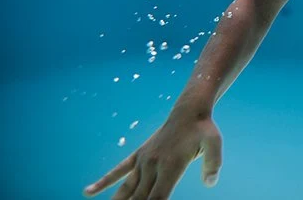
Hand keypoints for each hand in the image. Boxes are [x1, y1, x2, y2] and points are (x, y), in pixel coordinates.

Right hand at [83, 112, 222, 198]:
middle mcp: (153, 165)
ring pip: (125, 189)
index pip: (158, 198)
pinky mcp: (138, 155)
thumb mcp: (215, 144)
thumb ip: (213, 164)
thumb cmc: (204, 129)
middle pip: (139, 199)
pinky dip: (103, 182)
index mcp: (170, 166)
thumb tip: (210, 183)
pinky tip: (87, 192)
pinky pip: (118, 171)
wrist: (189, 110)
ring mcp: (143, 161)